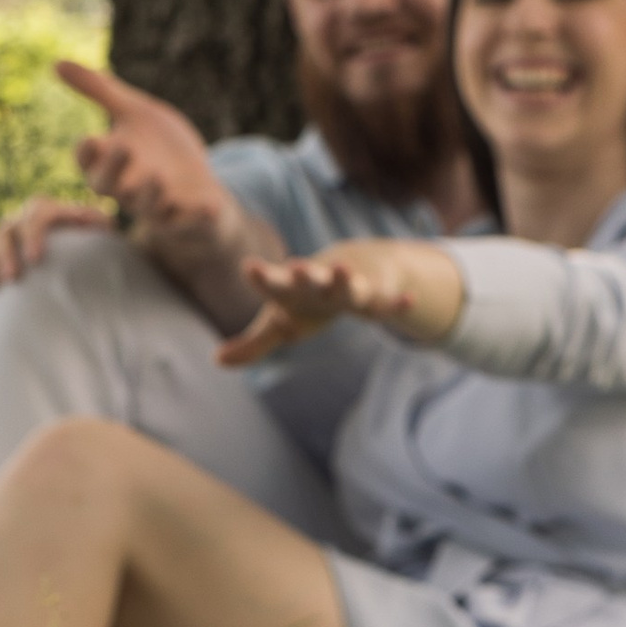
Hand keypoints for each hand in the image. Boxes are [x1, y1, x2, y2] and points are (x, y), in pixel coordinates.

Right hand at [0, 194, 118, 299]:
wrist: (66, 255)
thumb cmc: (86, 243)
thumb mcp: (97, 231)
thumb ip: (100, 225)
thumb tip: (105, 226)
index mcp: (45, 211)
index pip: (36, 215)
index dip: (33, 235)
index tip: (35, 259)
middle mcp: (21, 222)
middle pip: (7, 231)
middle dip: (8, 253)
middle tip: (14, 276)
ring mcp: (4, 240)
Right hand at [56, 59, 228, 233]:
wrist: (198, 184)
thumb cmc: (160, 147)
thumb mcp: (135, 112)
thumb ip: (99, 90)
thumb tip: (56, 63)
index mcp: (110, 164)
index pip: (88, 162)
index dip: (86, 154)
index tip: (87, 139)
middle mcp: (127, 189)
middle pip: (109, 187)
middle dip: (113, 169)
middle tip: (122, 147)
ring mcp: (157, 208)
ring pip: (146, 208)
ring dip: (149, 195)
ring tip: (156, 177)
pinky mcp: (186, 220)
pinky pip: (189, 223)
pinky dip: (197, 217)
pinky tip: (210, 207)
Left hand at [217, 238, 465, 366]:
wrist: (351, 267)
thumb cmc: (305, 302)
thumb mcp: (279, 324)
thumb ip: (251, 344)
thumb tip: (217, 361)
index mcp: (291, 289)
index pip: (272, 281)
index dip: (262, 276)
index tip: (250, 266)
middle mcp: (318, 284)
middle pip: (310, 279)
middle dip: (305, 274)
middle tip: (299, 265)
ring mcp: (347, 287)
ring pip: (347, 285)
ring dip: (345, 278)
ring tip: (344, 269)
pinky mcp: (375, 296)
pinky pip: (386, 303)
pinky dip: (396, 303)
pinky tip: (408, 301)